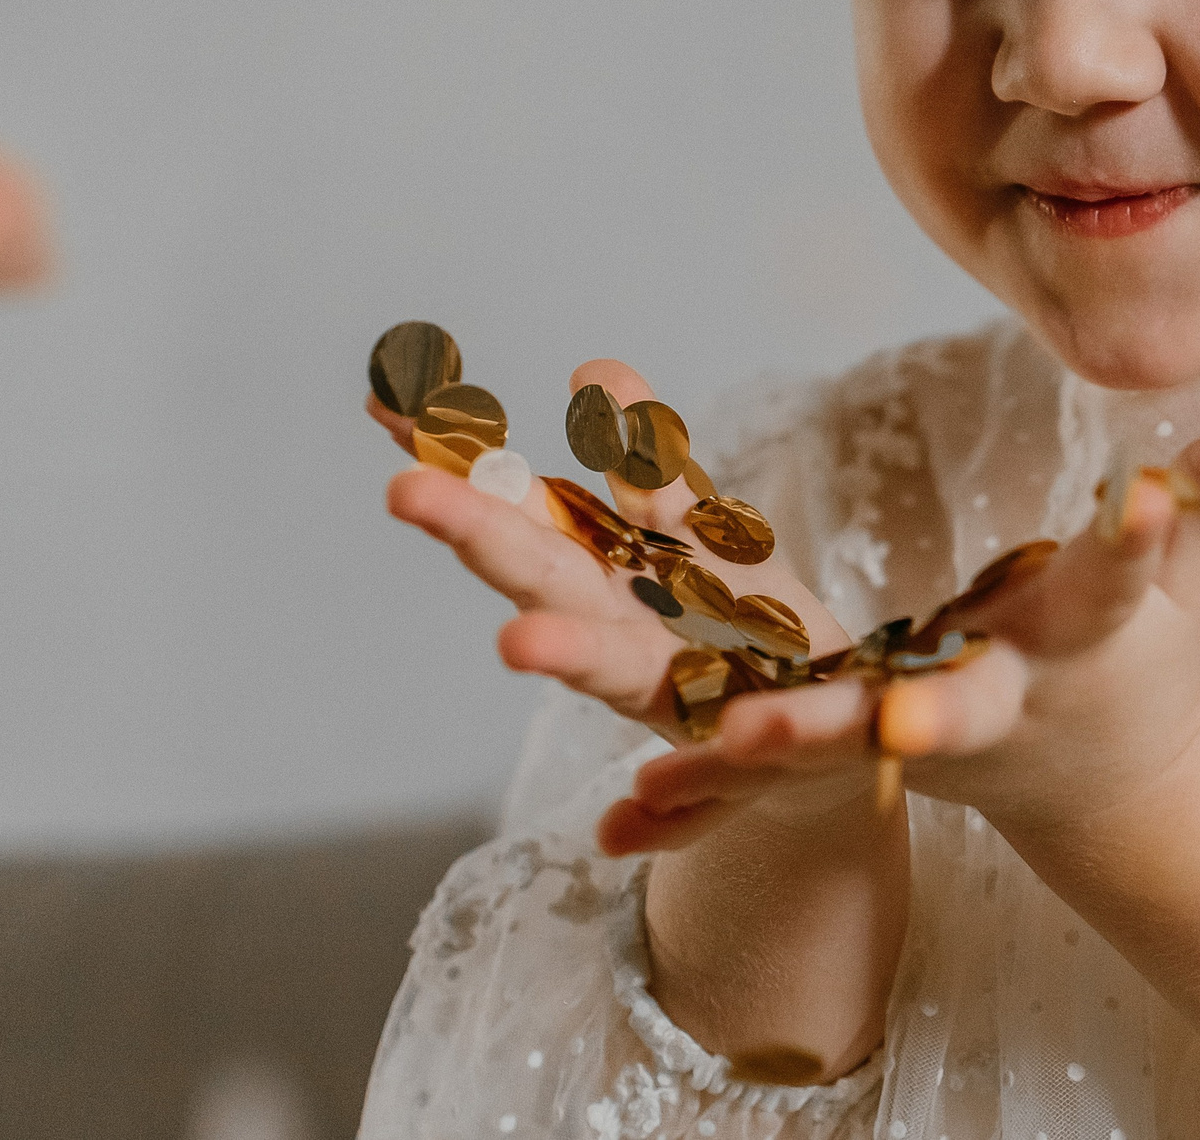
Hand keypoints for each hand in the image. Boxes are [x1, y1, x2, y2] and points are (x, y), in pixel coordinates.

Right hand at [382, 358, 860, 844]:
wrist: (816, 739)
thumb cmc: (734, 625)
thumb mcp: (701, 529)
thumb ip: (648, 463)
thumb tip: (593, 369)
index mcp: (599, 563)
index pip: (514, 497)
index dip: (454, 450)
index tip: (383, 397)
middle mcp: (611, 628)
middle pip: (542, 569)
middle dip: (481, 533)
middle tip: (407, 490)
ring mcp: (665, 698)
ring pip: (612, 669)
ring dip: (564, 656)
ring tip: (519, 642)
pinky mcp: (726, 773)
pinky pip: (700, 791)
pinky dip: (661, 812)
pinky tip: (618, 829)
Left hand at [612, 407, 1199, 846]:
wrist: (1092, 775)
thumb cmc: (1136, 648)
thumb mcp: (1187, 571)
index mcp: (1084, 642)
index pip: (1121, 581)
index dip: (1145, 538)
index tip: (1151, 496)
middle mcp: (1003, 700)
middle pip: (965, 707)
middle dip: (935, 714)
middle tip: (900, 719)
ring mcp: (926, 742)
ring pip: (844, 745)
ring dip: (776, 744)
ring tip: (713, 738)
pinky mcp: (859, 762)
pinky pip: (776, 778)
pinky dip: (711, 792)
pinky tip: (633, 807)